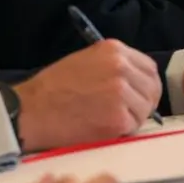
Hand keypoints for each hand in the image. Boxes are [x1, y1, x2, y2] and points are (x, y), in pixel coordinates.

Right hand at [13, 40, 162, 150]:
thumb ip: (114, 66)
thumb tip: (136, 81)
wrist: (31, 110)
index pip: (149, 68)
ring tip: (109, 120)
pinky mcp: (117, 118)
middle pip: (152, 89)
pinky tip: (103, 128)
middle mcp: (121, 68)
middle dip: (143, 103)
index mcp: (114, 50)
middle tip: (128, 113)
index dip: (146, 84)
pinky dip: (122, 132)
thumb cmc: (53, 88)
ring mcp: (120, 93)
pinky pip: (133, 127)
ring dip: (132, 118)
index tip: (140, 95)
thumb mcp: (86, 60)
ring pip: (145, 110)